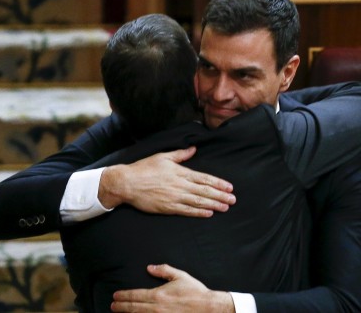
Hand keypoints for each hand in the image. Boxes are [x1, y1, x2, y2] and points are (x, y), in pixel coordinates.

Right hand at [99, 147, 235, 216]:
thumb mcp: (162, 156)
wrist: (127, 183)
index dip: (218, 183)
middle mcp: (180, 185)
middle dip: (220, 195)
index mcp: (180, 172)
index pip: (204, 178)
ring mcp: (174, 197)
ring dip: (213, 204)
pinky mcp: (167, 207)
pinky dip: (199, 212)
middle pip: (204, 191)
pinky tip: (209, 213)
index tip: (229, 187)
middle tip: (233, 200)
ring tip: (225, 207)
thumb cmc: (143, 168)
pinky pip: (187, 211)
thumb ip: (180, 154)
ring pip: (198, 202)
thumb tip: (193, 149)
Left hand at [111, 264, 234, 312]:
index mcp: (159, 295)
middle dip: (121, 307)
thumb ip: (164, 270)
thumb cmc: (195, 292)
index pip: (135, 295)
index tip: (115, 296)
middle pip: (134, 308)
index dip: (124, 296)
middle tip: (113, 306)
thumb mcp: (180, 276)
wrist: (209, 308)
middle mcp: (157, 308)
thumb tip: (150, 267)